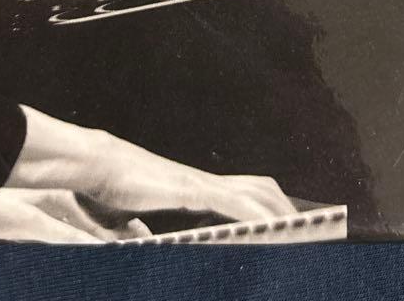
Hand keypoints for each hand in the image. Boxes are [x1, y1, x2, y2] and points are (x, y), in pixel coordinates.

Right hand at [8, 106, 297, 222]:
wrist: (93, 164)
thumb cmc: (106, 187)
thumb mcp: (128, 216)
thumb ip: (140, 229)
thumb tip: (141, 240)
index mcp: (191, 186)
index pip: (240, 191)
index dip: (265, 203)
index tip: (285, 219)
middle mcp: (202, 181)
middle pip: (258, 187)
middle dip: (286, 207)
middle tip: (310, 225)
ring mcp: (200, 183)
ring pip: (255, 193)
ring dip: (281, 212)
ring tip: (303, 231)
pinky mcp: (193, 189)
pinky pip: (235, 203)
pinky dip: (259, 215)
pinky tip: (274, 229)